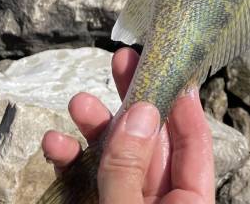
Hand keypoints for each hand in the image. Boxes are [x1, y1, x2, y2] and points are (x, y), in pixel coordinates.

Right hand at [42, 47, 213, 203]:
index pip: (194, 143)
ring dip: (96, 127)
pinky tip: (54, 143)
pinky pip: (87, 180)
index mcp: (188, 203)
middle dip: (133, 101)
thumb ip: (130, 167)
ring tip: (78, 102)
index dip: (182, 102)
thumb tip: (141, 112)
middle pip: (151, 142)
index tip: (169, 64)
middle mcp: (161, 201)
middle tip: (123, 60)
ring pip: (116, 157)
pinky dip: (71, 161)